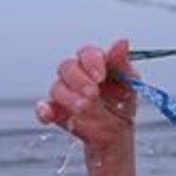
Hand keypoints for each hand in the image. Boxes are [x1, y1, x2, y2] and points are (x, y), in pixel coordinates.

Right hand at [35, 38, 138, 152]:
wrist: (118, 133)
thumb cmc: (121, 104)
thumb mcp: (130, 85)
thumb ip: (123, 64)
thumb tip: (122, 43)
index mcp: (96, 64)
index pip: (87, 53)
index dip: (92, 61)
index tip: (100, 76)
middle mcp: (78, 75)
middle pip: (67, 67)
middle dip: (80, 80)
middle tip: (92, 94)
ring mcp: (66, 93)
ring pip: (57, 87)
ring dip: (69, 98)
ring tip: (84, 108)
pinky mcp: (57, 111)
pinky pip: (45, 108)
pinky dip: (45, 111)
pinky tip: (50, 115)